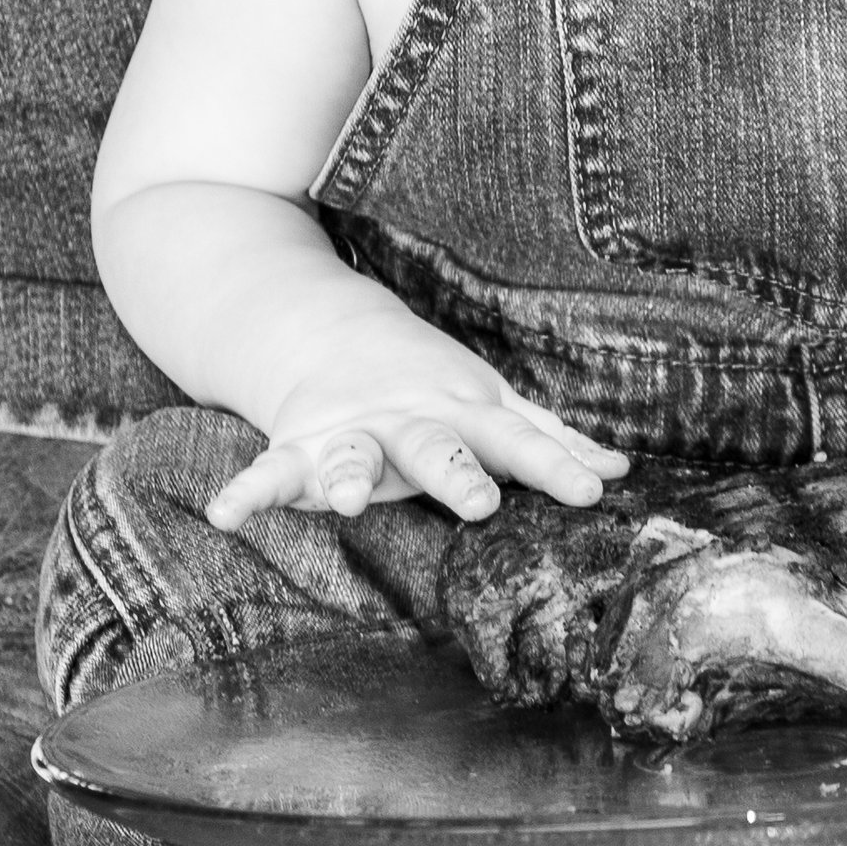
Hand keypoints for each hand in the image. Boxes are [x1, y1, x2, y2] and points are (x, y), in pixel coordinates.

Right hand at [208, 332, 626, 530]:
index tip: (593, 492)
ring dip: (345, 476)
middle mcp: (409, 424)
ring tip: (340, 501)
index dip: (557, 466)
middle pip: (437, 448)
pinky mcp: (297, 445)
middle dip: (455, 473)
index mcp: (464, 416)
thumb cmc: (430, 385)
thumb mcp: (491, 405)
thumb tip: (621, 472)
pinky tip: (226, 516)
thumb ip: (548, 440)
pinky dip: (245, 491)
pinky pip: (268, 471)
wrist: (329, 330)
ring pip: (351, 456)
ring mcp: (351, 433)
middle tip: (478, 502)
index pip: (520, 443)